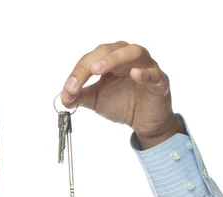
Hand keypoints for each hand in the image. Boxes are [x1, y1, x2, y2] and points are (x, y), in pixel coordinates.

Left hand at [61, 41, 181, 142]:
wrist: (144, 122)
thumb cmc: (123, 104)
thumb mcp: (96, 100)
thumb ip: (79, 96)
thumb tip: (63, 97)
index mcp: (112, 60)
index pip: (92, 58)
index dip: (78, 72)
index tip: (69, 89)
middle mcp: (129, 58)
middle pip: (110, 49)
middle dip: (92, 62)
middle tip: (82, 76)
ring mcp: (146, 67)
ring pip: (134, 53)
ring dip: (115, 59)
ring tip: (99, 69)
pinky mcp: (159, 82)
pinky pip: (153, 74)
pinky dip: (144, 73)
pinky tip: (134, 74)